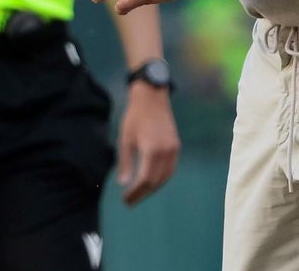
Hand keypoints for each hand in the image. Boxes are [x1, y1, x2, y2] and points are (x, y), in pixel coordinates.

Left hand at [116, 81, 179, 204]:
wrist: (152, 97)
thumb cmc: (135, 116)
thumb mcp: (125, 138)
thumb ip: (124, 162)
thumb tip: (123, 184)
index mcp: (152, 150)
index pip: (145, 180)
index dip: (135, 192)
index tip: (126, 200)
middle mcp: (166, 152)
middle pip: (156, 181)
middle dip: (143, 193)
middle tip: (130, 202)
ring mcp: (173, 149)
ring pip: (165, 177)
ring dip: (153, 188)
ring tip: (139, 194)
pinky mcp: (176, 146)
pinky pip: (170, 169)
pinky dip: (161, 178)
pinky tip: (150, 181)